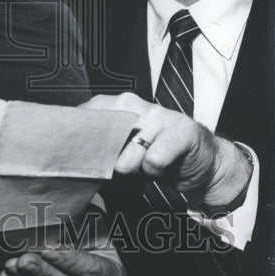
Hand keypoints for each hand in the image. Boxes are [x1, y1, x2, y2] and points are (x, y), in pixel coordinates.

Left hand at [85, 93, 252, 210]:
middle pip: (106, 131)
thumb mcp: (123, 152)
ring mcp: (161, 115)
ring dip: (133, 168)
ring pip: (130, 150)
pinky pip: (155, 158)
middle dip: (105, 157)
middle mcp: (137, 105)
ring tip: (142, 168)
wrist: (203, 164)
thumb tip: (72, 157)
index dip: (81, 139)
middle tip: (114, 169)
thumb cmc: (156, 157)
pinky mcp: (183, 130)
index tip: (77, 156)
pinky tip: (161, 168)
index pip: (89, 115)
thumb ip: (101, 148)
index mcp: (119, 105)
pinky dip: (154, 171)